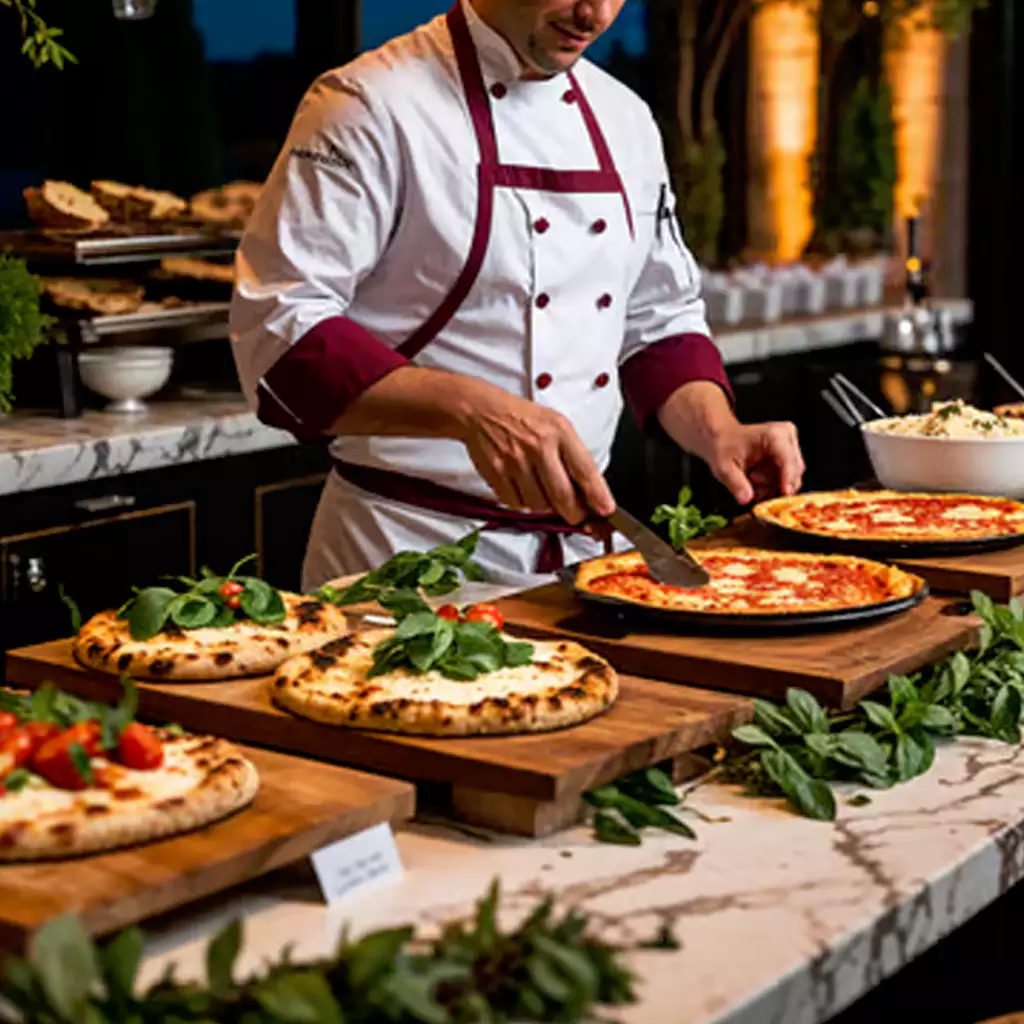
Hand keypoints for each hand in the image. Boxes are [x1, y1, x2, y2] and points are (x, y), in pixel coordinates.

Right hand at [454, 380, 615, 523]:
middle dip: (573, 512)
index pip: (584, 470)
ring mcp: (515, 462)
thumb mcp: (557, 425)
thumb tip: (589, 491)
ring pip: (539, 505)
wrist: (482, 411)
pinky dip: (522, 502)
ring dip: (545, 506)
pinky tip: (523, 487)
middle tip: (575, 514)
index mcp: (559, 433)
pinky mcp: (496, 474)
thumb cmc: (524, 419)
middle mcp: (538, 447)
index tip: (605, 509)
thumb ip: (573, 455)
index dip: (597, 495)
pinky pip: (516, 503)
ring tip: (542, 490)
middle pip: (563, 496)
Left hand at [703, 421, 804, 505]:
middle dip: (775, 484)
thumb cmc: (723, 446)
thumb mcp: (724, 467)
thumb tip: (746, 499)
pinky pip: (787, 478)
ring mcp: (789, 447)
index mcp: (774, 435)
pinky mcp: (788, 456)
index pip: (788, 461)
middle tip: (753, 481)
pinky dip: (772, 484)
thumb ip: (736, 484)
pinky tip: (756, 480)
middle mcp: (787, 438)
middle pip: (794, 471)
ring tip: (751, 478)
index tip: (784, 494)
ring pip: (791, 477)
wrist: (722, 438)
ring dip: (771, 485)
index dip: (788, 479)